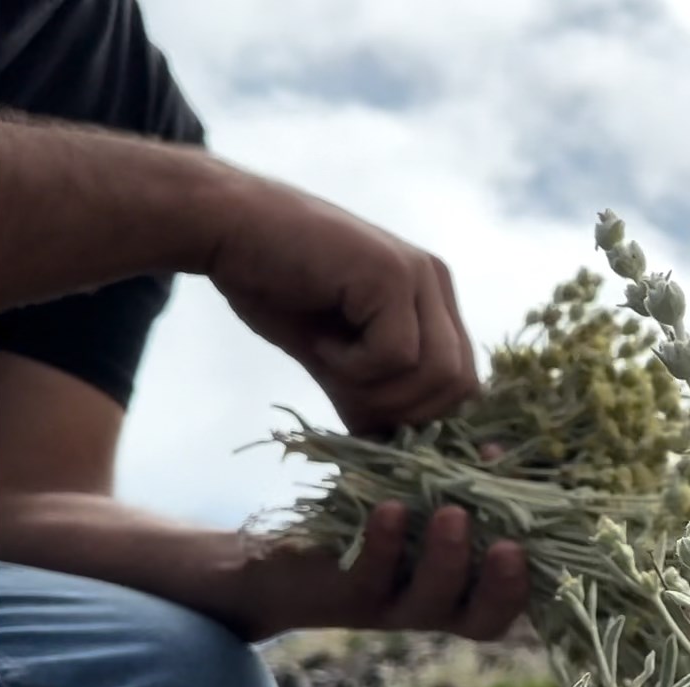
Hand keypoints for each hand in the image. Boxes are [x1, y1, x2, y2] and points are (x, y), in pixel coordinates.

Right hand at [201, 174, 479, 434]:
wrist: (224, 227)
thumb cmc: (274, 288)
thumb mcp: (335, 359)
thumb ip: (375, 396)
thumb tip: (402, 456)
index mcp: (433, 301)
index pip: (465, 384)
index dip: (427, 420)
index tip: (379, 430)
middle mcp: (436, 284)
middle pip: (459, 387)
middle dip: (402, 412)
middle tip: (345, 393)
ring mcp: (419, 276)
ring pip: (436, 375)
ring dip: (377, 390)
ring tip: (329, 363)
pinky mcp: (392, 274)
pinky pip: (397, 355)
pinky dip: (354, 366)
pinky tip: (321, 340)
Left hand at [237, 502, 530, 642]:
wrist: (276, 564)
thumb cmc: (363, 526)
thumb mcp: (418, 502)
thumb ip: (460, 483)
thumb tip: (495, 451)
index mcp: (458, 592)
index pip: (505, 607)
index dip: (528, 586)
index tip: (538, 544)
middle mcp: (430, 609)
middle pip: (480, 620)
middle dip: (500, 586)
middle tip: (511, 546)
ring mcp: (389, 608)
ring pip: (429, 602)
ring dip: (445, 559)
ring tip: (452, 511)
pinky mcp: (345, 596)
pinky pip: (371, 577)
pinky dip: (385, 542)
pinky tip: (391, 507)